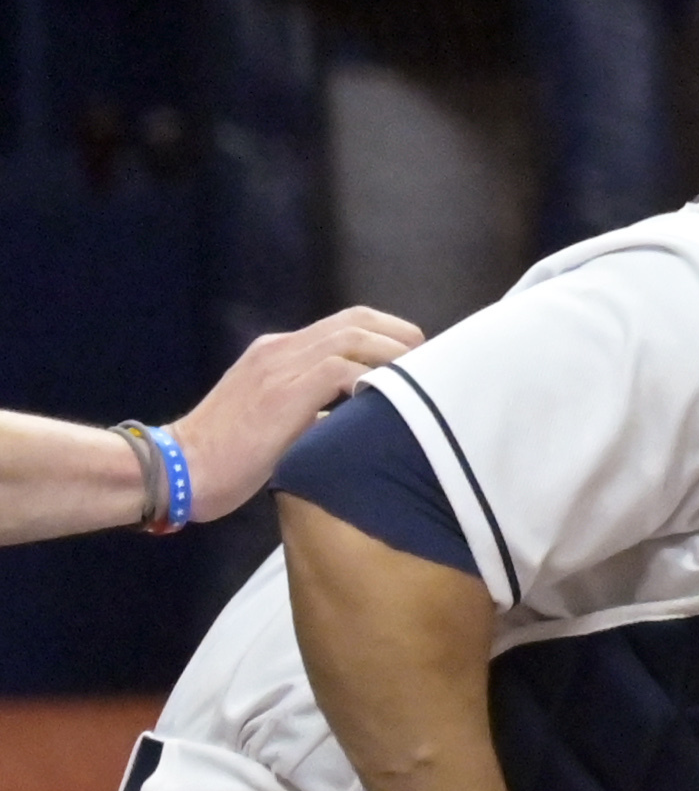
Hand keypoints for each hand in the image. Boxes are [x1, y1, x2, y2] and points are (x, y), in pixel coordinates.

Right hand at [171, 307, 423, 505]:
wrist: (177, 471)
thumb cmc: (226, 459)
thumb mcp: (277, 423)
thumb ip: (312, 410)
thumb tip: (355, 418)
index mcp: (275, 353)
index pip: (344, 323)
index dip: (385, 333)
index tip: (413, 358)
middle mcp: (278, 350)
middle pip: (356, 319)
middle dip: (400, 335)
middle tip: (429, 362)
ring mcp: (278, 367)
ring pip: (353, 336)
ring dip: (393, 353)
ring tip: (418, 378)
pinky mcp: (281, 393)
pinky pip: (341, 368)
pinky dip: (371, 377)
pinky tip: (387, 397)